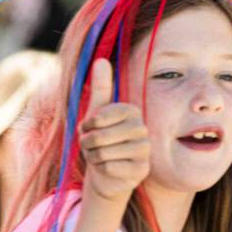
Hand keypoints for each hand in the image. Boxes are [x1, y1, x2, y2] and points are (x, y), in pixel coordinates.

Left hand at [79, 59, 149, 202]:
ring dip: (93, 157)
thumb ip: (101, 88)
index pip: (99, 117)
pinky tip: (106, 168)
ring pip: (103, 153)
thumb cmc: (100, 139)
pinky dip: (101, 169)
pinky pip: (109, 167)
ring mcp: (144, 150)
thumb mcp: (96, 114)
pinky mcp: (141, 170)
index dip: (87, 126)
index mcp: (131, 112)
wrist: (106, 172)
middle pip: (100, 136)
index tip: (89, 129)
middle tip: (90, 146)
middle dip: (87, 144)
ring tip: (98, 156)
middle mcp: (142, 129)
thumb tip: (101, 60)